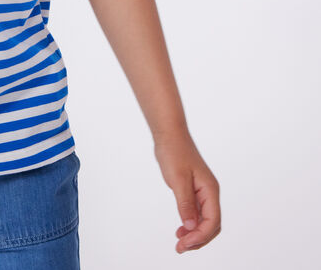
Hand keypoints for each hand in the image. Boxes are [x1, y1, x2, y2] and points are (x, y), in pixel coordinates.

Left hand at [153, 130, 220, 253]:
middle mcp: (210, 193)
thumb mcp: (178, 179)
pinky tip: (181, 229)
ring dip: (194, 234)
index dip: (200, 236)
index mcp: (210, 190)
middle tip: (180, 248)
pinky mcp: (194, 190)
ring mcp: (202, 192)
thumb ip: (185, 204)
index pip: (212, 222)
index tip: (183, 243)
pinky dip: (191, 224)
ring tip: (180, 243)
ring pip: (205, 220)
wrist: (169, 134)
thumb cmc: (174, 152)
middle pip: (212, 225)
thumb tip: (190, 227)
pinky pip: (197, 212)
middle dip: (199, 239)